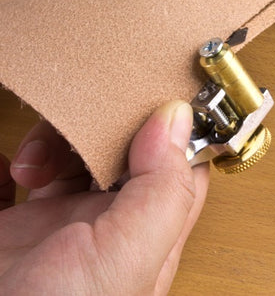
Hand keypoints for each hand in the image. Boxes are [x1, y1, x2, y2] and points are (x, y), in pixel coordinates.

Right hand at [0, 100, 208, 294]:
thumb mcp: (122, 262)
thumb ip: (161, 193)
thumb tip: (178, 119)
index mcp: (148, 229)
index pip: (181, 162)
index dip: (177, 125)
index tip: (159, 88)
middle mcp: (111, 222)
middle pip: (126, 148)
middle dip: (103, 127)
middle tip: (79, 124)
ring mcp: (63, 222)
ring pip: (78, 153)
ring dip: (56, 143)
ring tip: (31, 164)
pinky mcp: (18, 225)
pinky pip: (24, 174)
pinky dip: (16, 159)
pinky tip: (7, 168)